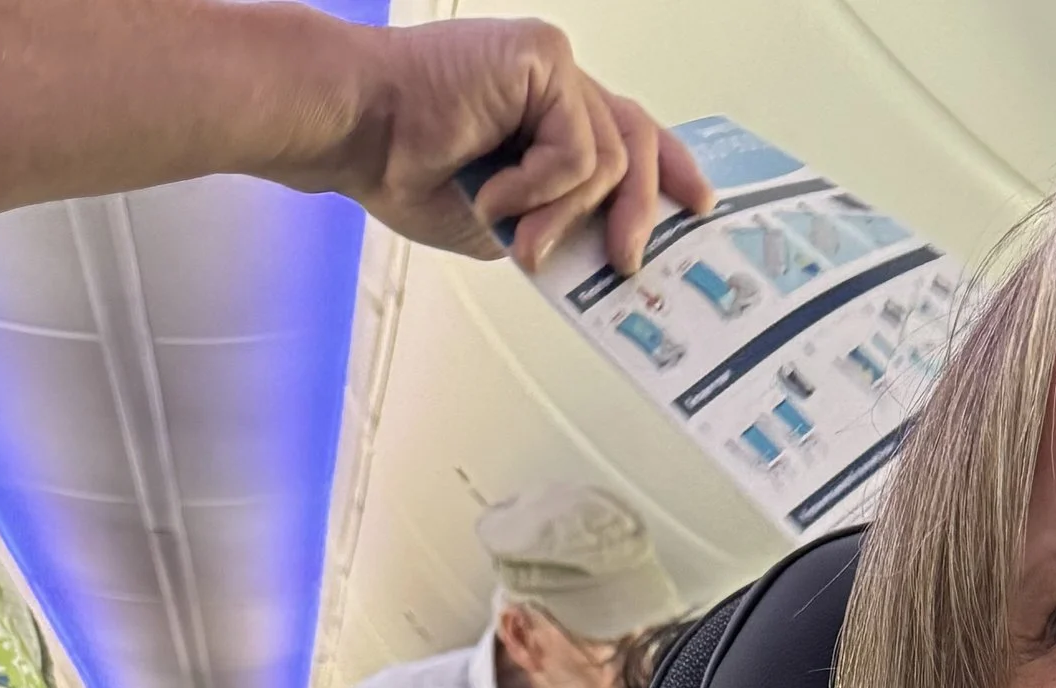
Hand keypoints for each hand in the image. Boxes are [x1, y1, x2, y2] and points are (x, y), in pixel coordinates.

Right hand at [328, 17, 712, 273]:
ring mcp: (552, 66)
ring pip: (611, 157)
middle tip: (625, 262)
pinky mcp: (541, 58)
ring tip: (521, 237)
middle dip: (641, 211)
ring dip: (565, 214)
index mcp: (548, 113)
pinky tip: (494, 193)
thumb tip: (606, 256)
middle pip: (638, 142)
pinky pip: (578, 149)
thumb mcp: (506, 221)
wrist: (358, 132)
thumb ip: (558, 226)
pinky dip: (540, 187)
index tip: (697, 206)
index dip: (669, 169)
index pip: (629, 133)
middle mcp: (557, 83)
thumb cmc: (407, 167)